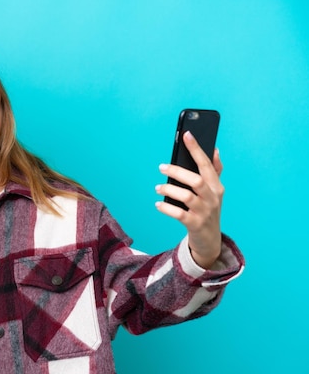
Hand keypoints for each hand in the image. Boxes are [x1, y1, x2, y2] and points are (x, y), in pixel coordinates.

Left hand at [155, 131, 223, 268]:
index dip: (196, 149)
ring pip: (187, 196)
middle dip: (178, 171)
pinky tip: (158, 204)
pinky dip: (167, 208)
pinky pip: (179, 214)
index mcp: (217, 186)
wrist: (210, 239)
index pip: (207, 164)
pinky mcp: (195, 224)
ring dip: (170, 190)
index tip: (186, 134)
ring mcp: (205, 212)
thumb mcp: (214, 191)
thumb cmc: (208, 210)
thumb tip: (214, 149)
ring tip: (157, 188)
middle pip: (196, 180)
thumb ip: (214, 171)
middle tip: (161, 168)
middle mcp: (213, 197)